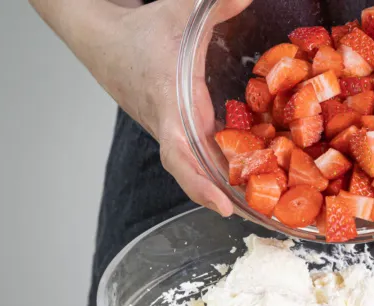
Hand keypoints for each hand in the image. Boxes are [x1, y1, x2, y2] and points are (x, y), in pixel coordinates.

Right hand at [93, 0, 251, 215]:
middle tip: (265, 217)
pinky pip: (205, 153)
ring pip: (202, 167)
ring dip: (231, 186)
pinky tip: (256, 172)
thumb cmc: (137, 33)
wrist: (105, 41)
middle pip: (197, 175)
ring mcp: (175, 131)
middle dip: (228, 198)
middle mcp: (171, 128)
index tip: (223, 205)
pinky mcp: (181, 128)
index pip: (179, 155)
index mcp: (168, 106)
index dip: (200, 183)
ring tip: (268, 204)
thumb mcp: (178, 12)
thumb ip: (217, 4)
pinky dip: (227, 165)